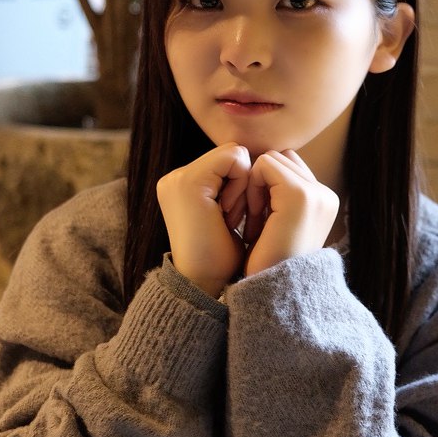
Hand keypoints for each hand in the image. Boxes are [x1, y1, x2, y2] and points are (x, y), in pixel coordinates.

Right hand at [156, 144, 251, 296]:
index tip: (236, 216)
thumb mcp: (228, 214)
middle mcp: (175, 177)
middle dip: (243, 184)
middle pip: (232, 154)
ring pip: (234, 153)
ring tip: (229, 217)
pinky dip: (242, 182)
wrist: (206, 283)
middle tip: (234, 218)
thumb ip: (233, 187)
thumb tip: (262, 162)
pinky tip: (229, 212)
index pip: (228, 161)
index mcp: (182, 184)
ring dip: (243, 185)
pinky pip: (234, 158)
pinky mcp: (190, 181)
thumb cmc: (223, 257)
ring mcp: (179, 177)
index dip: (242, 183)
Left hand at [243, 150, 339, 277]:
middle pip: (281, 158)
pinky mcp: (299, 194)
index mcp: (324, 202)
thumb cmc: (267, 263)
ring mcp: (316, 193)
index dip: (266, 185)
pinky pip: (264, 165)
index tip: (256, 217)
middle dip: (260, 182)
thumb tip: (261, 166)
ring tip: (251, 220)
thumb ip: (279, 197)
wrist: (272, 292)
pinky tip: (251, 218)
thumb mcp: (278, 225)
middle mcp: (325, 195)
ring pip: (272, 159)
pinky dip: (251, 186)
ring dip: (254, 185)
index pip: (290, 167)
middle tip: (251, 218)